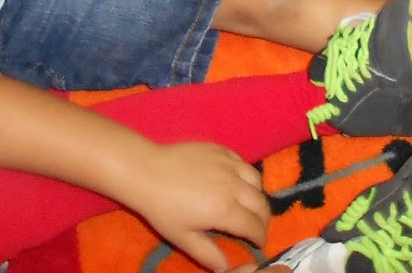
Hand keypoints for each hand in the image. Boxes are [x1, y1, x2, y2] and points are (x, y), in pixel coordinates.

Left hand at [125, 142, 270, 271]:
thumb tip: (226, 268)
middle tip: (259, 227)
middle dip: (264, 219)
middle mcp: (233, 186)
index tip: (260, 243)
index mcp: (224, 210)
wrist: (147, 172)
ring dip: (258, 195)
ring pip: (256, 180)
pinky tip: (239, 182)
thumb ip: (207, 254)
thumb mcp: (182, 238)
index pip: (253, 226)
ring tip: (251, 204)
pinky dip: (247, 175)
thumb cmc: (162, 209)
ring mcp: (229, 165)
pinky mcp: (222, 150)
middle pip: (261, 204)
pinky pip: (243, 163)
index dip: (260, 237)